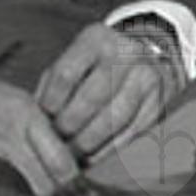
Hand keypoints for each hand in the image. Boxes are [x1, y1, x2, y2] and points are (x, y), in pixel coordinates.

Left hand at [35, 23, 184, 163]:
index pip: (65, 74)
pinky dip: (110, 149)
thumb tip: (36, 122)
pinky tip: (94, 156)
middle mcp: (125, 52)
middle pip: (91, 98)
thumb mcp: (73, 62)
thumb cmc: (97, 66)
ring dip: (89, 143)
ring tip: (74, 154)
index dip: (51, 103)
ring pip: (114, 118)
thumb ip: (53, 86)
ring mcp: (146, 76)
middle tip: (57, 143)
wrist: (146, 58)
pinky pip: (132, 132)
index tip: (44, 120)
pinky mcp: (159, 100)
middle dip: (69, 127)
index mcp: (96, 39)